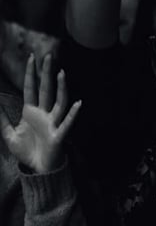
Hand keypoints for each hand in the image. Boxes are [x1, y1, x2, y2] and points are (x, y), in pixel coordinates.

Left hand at [0, 53, 80, 172]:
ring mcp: (52, 123)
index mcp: (31, 112)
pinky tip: (78, 103)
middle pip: (46, 90)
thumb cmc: (27, 151)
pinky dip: (73, 114)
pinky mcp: (58, 135)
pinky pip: (67, 123)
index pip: (31, 89)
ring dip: (61, 88)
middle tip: (49, 56)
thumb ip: (3, 120)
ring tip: (61, 73)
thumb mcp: (9, 135)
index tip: (32, 57)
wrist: (36, 169)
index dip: (31, 74)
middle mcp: (43, 114)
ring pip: (58, 102)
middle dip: (46, 73)